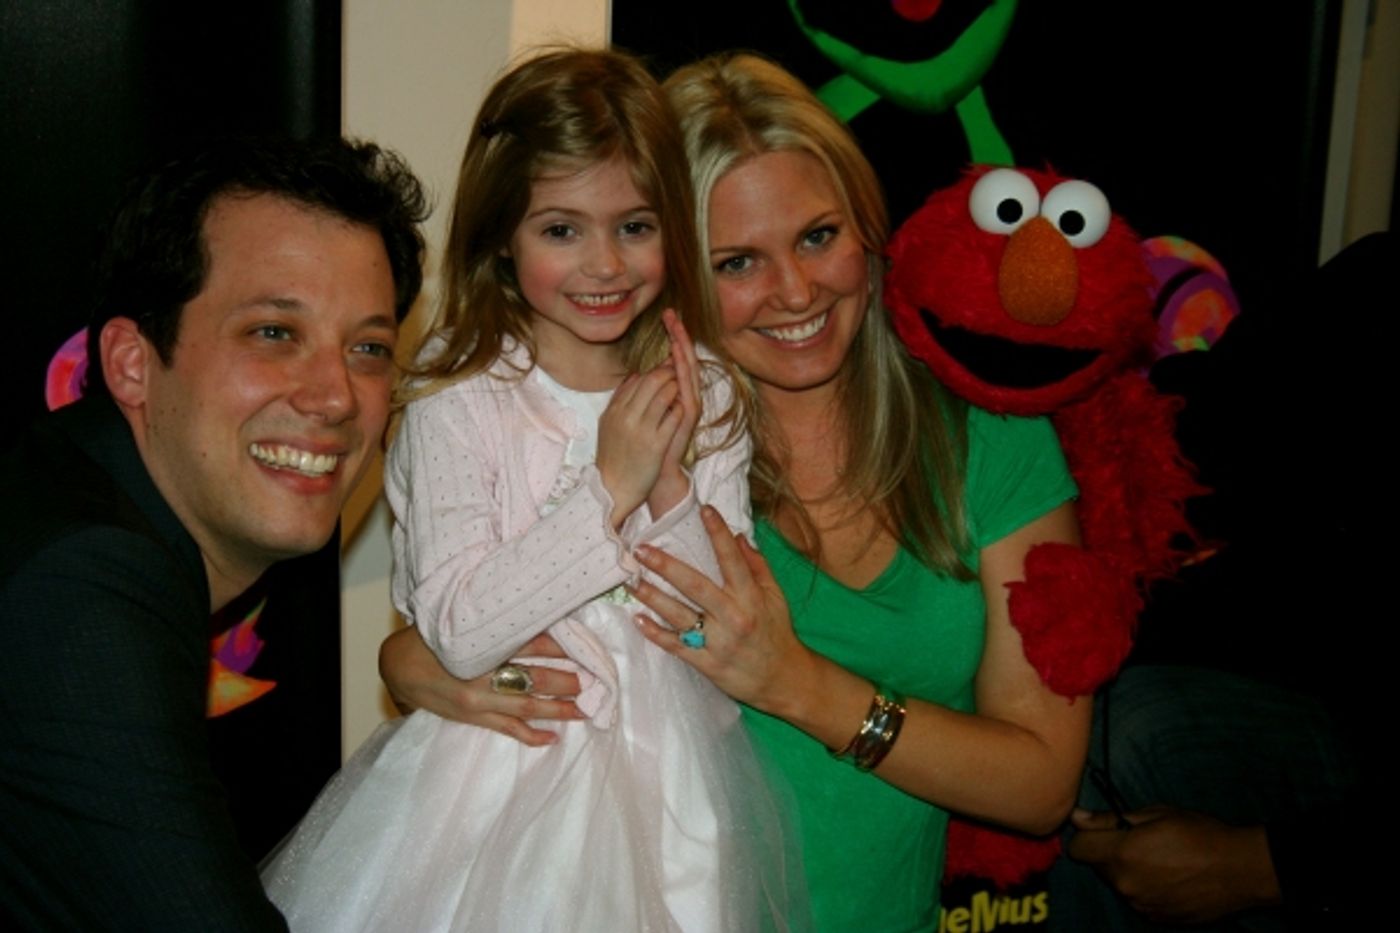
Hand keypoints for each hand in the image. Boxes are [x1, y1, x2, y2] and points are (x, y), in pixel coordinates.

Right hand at [378, 627, 584, 746]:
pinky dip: (531, 736)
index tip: (584, 648)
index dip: (559, 647)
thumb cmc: (432, 639)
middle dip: (566, 681)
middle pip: (533, 679)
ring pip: (526, 707)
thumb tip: (537, 620)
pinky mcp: (474, 718)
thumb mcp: (461, 624)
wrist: (400, 668)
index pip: (529, 645)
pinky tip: (552, 739)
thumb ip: (496, 625)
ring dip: (558, 709)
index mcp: (480, 648)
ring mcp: (477, 702)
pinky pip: (507, 730)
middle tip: (593, 681)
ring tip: (584, 708)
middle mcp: (481, 676)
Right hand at [596, 361, 682, 526]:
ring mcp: (642, 430)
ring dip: (676, 388)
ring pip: (664, 395)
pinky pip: (673, 418)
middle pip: (652, 381)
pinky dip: (679, 409)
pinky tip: (681, 409)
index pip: (638, 378)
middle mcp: (626, 416)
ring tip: (681, 390)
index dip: (655, 370)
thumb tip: (635, 375)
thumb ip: (620, 398)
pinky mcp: (656, 445)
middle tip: (677, 373)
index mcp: (615, 410)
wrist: (613, 488)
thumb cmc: (613, 456)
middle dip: (668, 373)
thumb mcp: (608, 423)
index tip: (666, 367)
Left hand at [630, 505, 815, 714]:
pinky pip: (676, 645)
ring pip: (679, 615)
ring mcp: (718, 642)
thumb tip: (738, 536)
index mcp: (751, 597)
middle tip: (641, 550)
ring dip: (652, 597)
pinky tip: (638, 619)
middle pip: (695, 586)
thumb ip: (756, 566)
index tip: (704, 510)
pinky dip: (655, 633)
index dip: (718, 533)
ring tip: (632, 581)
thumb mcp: (775, 597)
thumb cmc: (777, 633)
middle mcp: (733, 617)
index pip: (732, 560)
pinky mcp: (706, 663)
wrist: (782, 679)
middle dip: (666, 566)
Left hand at [647, 310, 700, 517]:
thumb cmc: (645, 445)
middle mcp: (684, 395)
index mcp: (673, 392)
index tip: (665, 315)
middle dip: (678, 335)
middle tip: (672, 313)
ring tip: (677, 328)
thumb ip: (644, 392)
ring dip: (683, 349)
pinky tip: (678, 359)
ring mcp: (688, 406)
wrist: (653, 472)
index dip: (672, 337)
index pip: (674, 358)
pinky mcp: (688, 418)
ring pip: (688, 370)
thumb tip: (640, 373)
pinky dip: (684, 374)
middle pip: (684, 358)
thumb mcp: (640, 411)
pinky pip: (688, 390)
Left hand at [1067, 805, 1280, 922]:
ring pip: (1119, 883)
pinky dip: (1145, 888)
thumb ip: (1110, 819)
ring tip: (1160, 859)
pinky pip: (1138, 898)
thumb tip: (1079, 818)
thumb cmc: (1200, 835)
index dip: (1086, 835)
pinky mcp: (1156, 918)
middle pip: (1098, 866)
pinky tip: (1169, 877)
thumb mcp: (1156, 815)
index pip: (1077, 848)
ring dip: (1128, 871)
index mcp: (1122, 854)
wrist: (1241, 871)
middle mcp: (1126, 884)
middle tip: (1138, 840)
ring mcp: (1141, 905)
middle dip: (1109, 852)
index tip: (1100, 829)